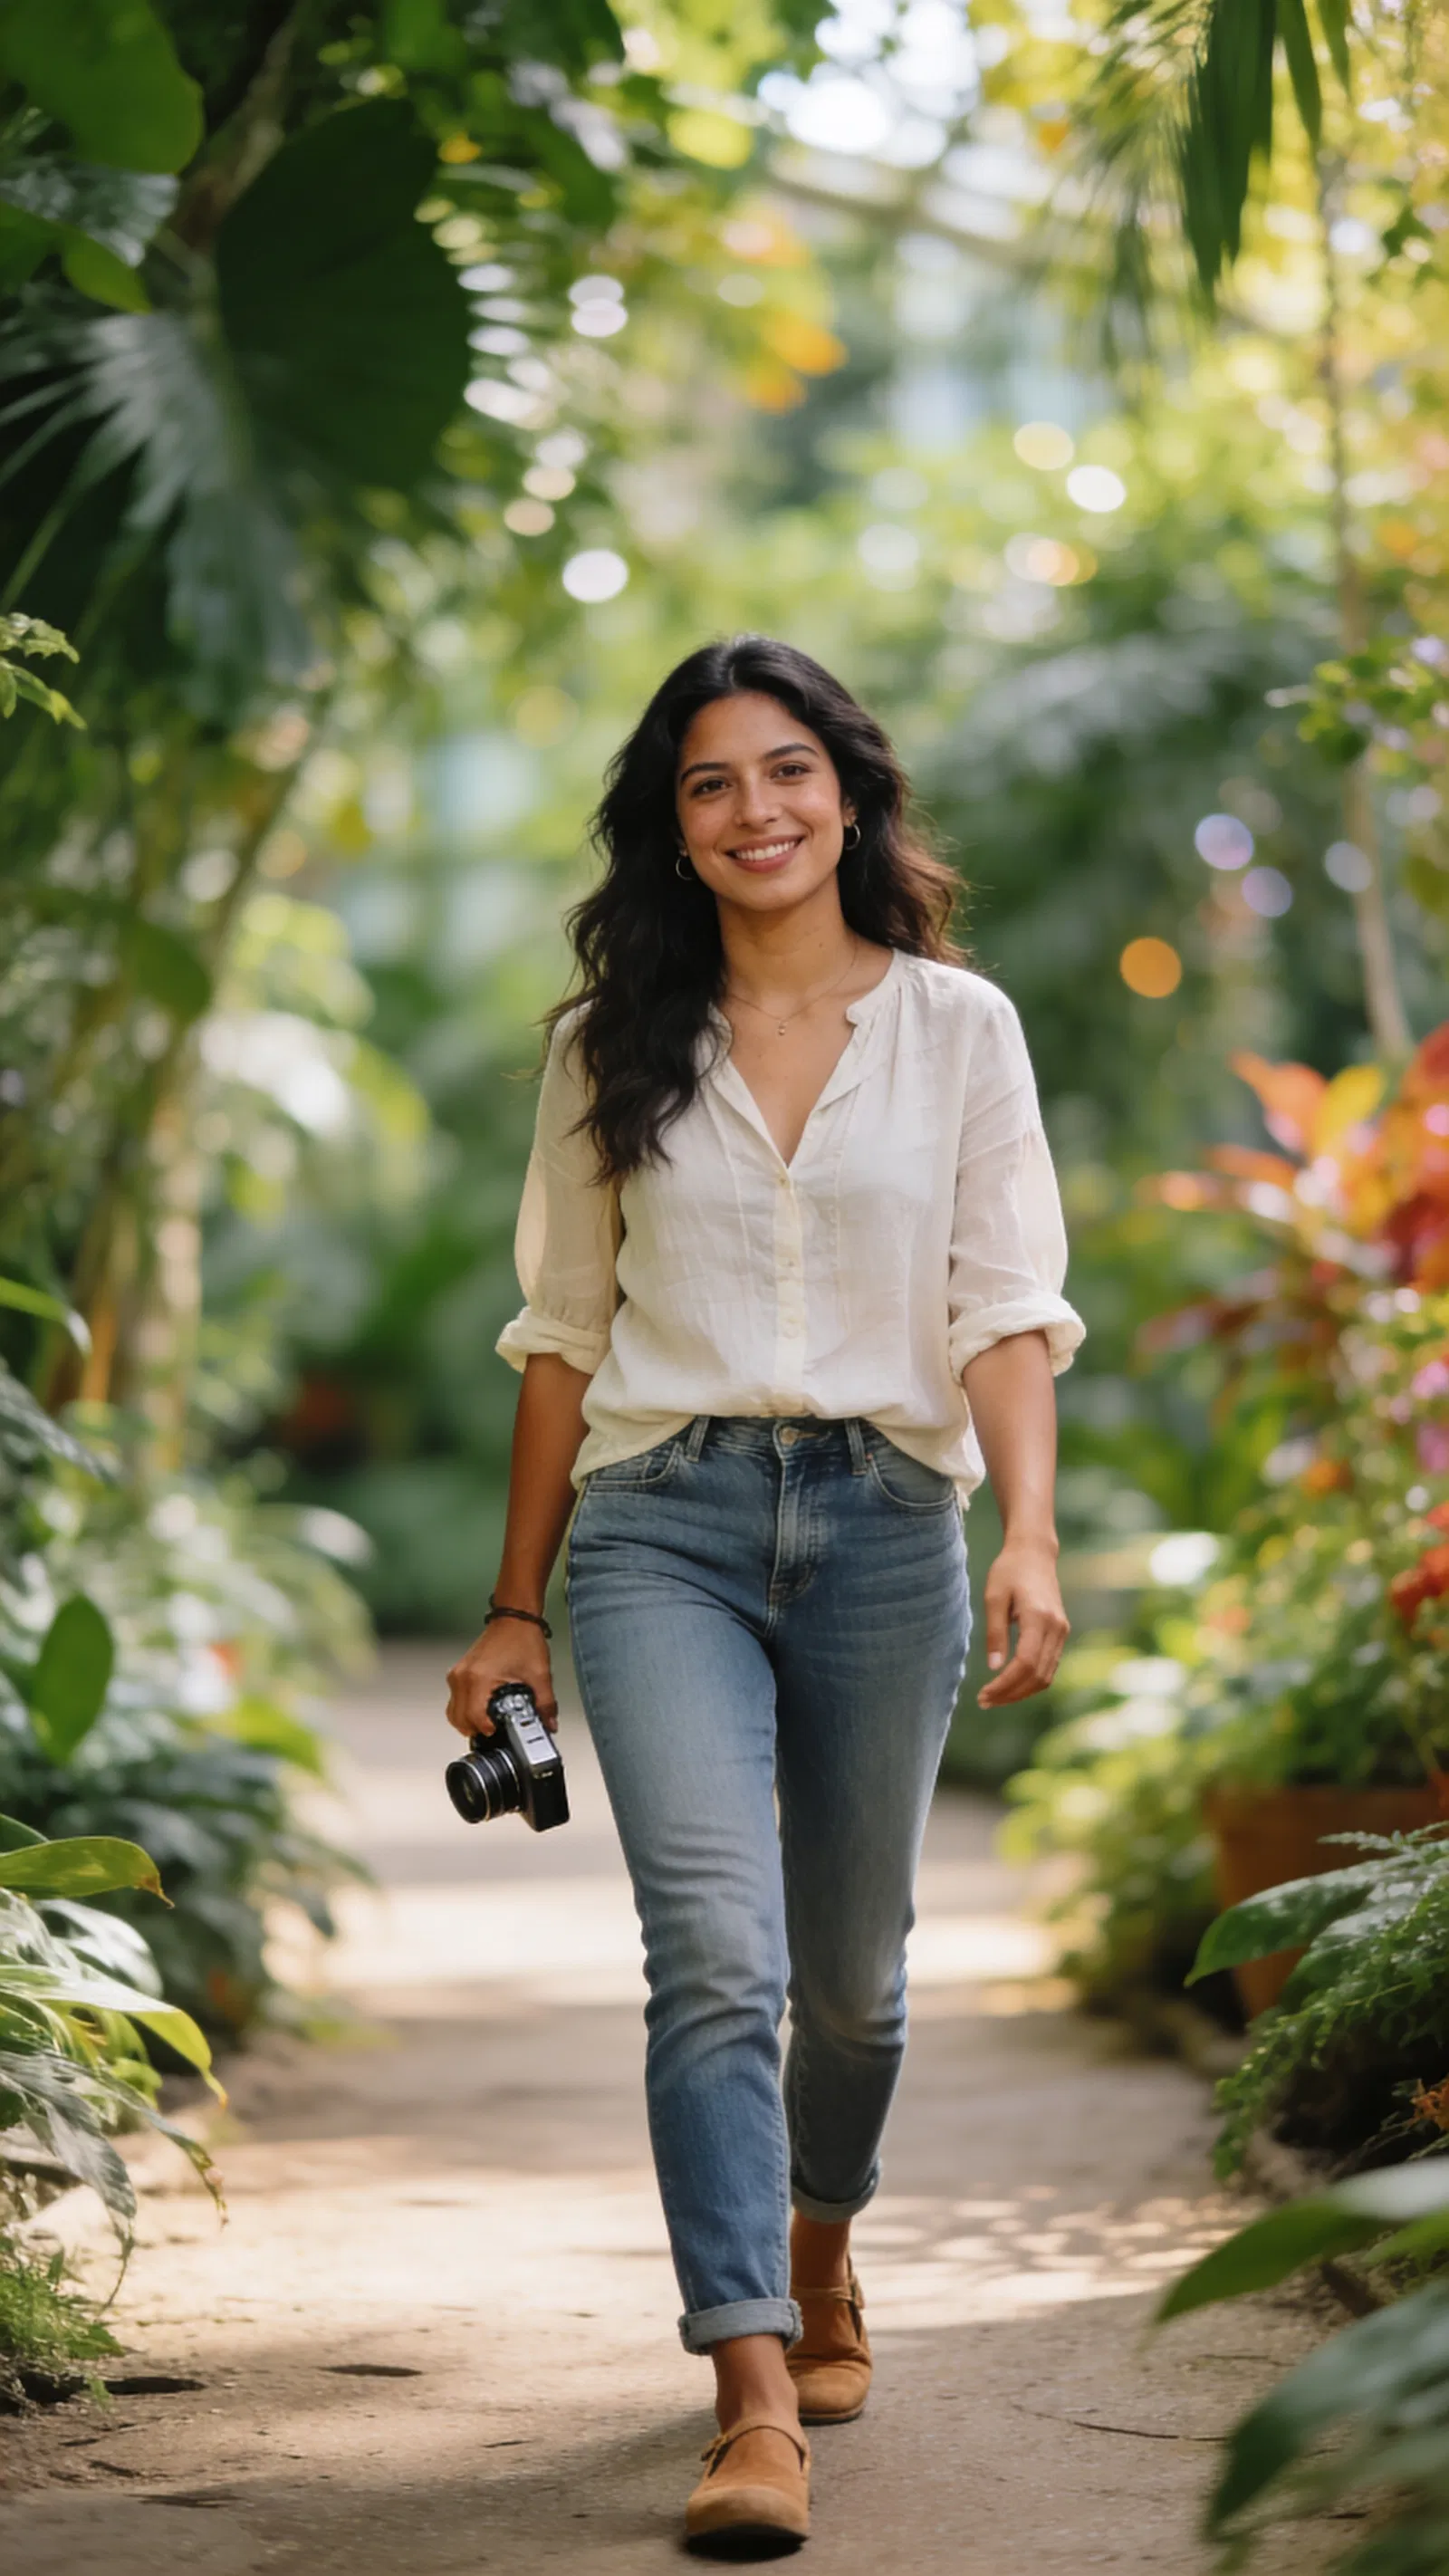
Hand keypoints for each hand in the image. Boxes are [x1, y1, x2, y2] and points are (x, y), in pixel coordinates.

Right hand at [446, 1617, 557, 1738]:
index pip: (473, 1716)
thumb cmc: (522, 1638)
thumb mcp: (539, 1675)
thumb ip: (545, 1704)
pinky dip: (464, 1709)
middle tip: (494, 1732)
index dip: (485, 1729)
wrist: (514, 1617)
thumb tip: (549, 1724)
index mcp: (479, 1677)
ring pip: (453, 1710)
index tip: (497, 1732)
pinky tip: (481, 1710)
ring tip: (487, 1724)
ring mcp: (459, 1673)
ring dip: (467, 1722)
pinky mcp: (460, 1671)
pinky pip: (455, 1699)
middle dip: (476, 1730)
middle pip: (458, 1717)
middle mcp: (463, 1676)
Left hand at [976, 1537, 1067, 1706]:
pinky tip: (1010, 1684)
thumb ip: (995, 1633)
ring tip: (994, 1697)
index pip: (1025, 1664)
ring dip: (1021, 1692)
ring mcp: (1062, 1632)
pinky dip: (1031, 1681)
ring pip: (1046, 1676)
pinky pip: (1049, 1667)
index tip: (983, 1695)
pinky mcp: (1060, 1633)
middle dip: (1011, 1694)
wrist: (1034, 1553)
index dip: (1005, 1685)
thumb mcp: (994, 1597)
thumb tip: (994, 1668)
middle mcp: (1056, 1628)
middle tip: (984, 1702)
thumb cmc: (1009, 1571)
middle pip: (1038, 1676)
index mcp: (1039, 1618)